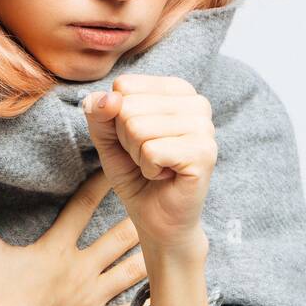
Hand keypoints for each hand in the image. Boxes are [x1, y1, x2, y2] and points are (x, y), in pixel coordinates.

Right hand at [0, 162, 146, 305]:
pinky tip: (159, 295)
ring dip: (147, 256)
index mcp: (56, 247)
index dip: (102, 182)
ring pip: (129, 272)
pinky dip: (143, 304)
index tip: (119, 165)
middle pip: (118, 238)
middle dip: (139, 219)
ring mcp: (90, 299)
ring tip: (166, 243)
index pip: (83, 205)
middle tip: (160, 203)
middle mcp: (80, 270)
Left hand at [82, 74, 216, 254]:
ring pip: (138, 127)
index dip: (118, 119)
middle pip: (129, 107)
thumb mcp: (109, 140)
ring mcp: (205, 127)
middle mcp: (197, 102)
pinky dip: (149, 169)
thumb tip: (108, 98)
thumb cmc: (137, 176)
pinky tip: (166, 175)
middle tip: (148, 158)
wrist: (158, 220)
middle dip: (127, 141)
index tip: (139, 140)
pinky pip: (152, 151)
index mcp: (177, 90)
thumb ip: (100, 114)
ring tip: (157, 166)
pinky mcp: (204, 153)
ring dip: (138, 156)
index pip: (124, 86)